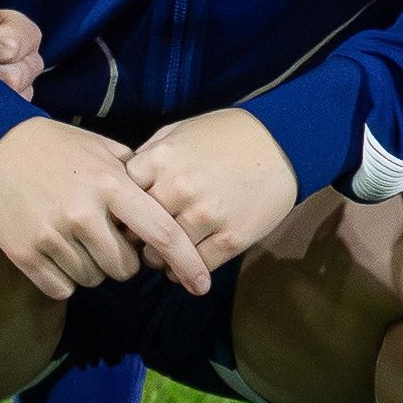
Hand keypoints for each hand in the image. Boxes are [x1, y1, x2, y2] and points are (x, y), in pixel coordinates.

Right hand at [0, 115, 208, 303]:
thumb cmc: (58, 147)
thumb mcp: (103, 148)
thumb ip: (136, 176)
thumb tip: (169, 204)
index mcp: (111, 185)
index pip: (161, 233)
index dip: (186, 263)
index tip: (201, 286)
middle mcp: (84, 213)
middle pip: (126, 268)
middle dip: (125, 261)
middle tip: (108, 239)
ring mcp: (52, 235)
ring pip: (94, 280)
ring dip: (93, 268)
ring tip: (78, 239)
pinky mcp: (25, 254)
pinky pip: (62, 288)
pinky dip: (66, 278)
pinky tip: (59, 252)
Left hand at [126, 107, 304, 268]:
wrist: (282, 142)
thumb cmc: (225, 135)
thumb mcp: (179, 131)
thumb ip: (148, 156)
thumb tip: (122, 186)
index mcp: (160, 160)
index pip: (120, 199)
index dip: (124, 210)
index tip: (130, 217)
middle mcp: (179, 188)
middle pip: (138, 231)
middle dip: (139, 238)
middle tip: (146, 240)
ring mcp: (206, 215)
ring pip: (163, 255)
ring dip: (161, 259)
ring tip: (167, 253)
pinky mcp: (231, 238)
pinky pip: (194, 267)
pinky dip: (185, 271)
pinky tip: (187, 263)